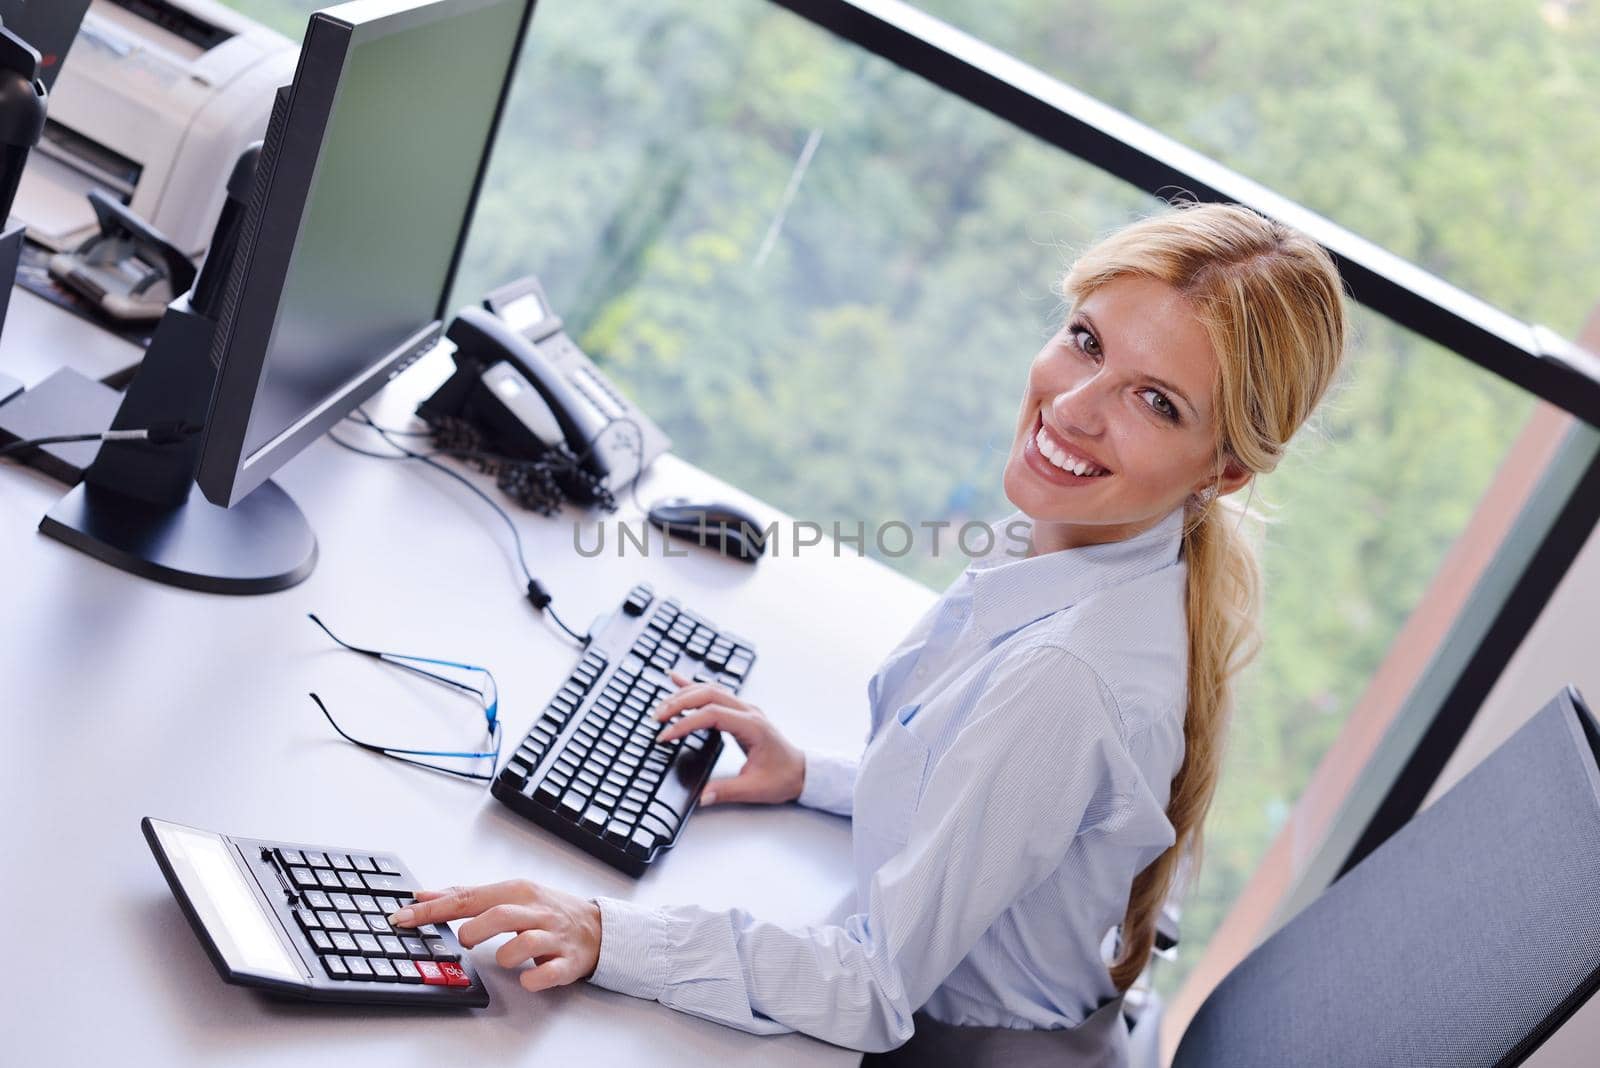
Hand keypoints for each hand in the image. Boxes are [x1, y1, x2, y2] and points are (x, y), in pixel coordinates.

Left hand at [388, 880, 601, 991]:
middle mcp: (535, 911)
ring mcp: (552, 936)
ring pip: (524, 942)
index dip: (433, 909)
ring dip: (506, 955)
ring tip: (503, 958)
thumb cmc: (546, 911)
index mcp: (517, 891)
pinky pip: (548, 972)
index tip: (403, 917)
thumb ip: (466, 896)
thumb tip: (423, 895)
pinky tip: (527, 977)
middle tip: (465, 940)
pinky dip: (533, 977)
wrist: (597, 927)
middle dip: (475, 930)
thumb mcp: (509, 895)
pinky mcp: (567, 961)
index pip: (468, 897)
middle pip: (499, 915)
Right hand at [652, 668, 805, 805]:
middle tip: (657, 717)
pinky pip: (714, 692)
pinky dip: (693, 686)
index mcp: (752, 726)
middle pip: (708, 694)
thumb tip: (702, 796)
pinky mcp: (740, 712)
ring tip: (661, 706)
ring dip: (684, 694)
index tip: (666, 735)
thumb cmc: (782, 777)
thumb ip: (727, 791)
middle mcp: (748, 711)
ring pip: (710, 690)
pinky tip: (676, 680)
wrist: (801, 771)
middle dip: (679, 703)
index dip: (686, 723)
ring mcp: (744, 709)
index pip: (712, 714)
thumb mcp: (755, 789)